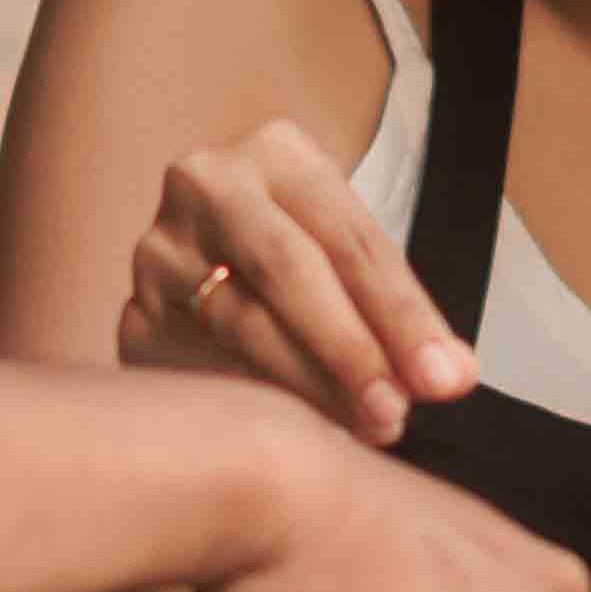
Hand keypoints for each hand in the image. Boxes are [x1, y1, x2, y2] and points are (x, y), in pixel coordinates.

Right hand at [125, 118, 477, 447]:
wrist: (208, 261)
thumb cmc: (303, 261)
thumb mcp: (351, 261)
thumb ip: (397, 313)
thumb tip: (454, 376)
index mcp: (278, 154)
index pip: (351, 238)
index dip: (402, 313)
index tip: (445, 380)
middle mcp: (207, 185)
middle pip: (288, 268)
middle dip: (350, 349)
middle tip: (396, 414)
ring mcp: (162, 252)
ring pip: (242, 324)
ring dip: (310, 388)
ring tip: (363, 430)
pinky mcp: (136, 317)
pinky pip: (201, 368)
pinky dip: (257, 404)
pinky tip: (298, 438)